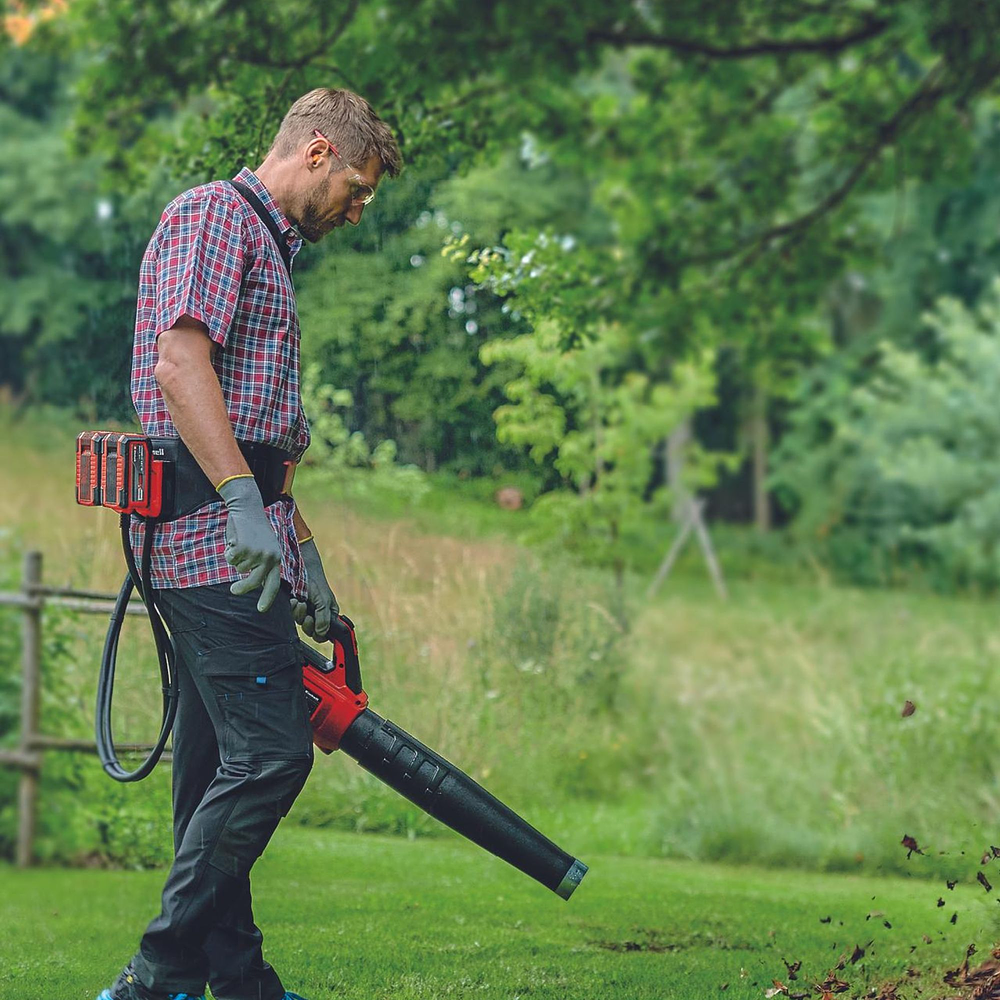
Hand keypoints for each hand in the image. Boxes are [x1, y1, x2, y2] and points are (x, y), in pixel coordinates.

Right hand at [217, 476, 282, 611]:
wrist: (248, 508)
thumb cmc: (254, 529)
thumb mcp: (264, 547)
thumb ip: (261, 564)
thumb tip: (254, 582)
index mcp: (276, 558)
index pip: (273, 583)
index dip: (267, 597)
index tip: (261, 609)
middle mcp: (269, 557)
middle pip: (253, 582)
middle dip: (242, 588)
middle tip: (233, 591)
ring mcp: (256, 553)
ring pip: (238, 568)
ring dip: (236, 558)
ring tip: (241, 544)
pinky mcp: (244, 547)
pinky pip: (230, 558)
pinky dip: (229, 551)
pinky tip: (235, 539)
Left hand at [290, 537, 339, 639]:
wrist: (300, 567)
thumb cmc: (315, 581)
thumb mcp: (323, 600)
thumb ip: (324, 618)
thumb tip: (321, 633)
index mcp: (329, 613)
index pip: (325, 633)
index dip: (320, 634)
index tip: (317, 628)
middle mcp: (318, 613)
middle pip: (312, 631)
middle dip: (308, 624)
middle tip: (308, 617)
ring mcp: (306, 610)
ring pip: (301, 623)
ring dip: (299, 614)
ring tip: (300, 602)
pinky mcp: (295, 606)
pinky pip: (292, 615)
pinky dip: (293, 609)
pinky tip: (294, 600)